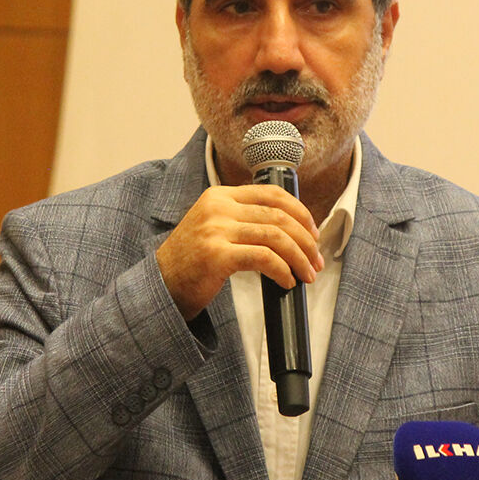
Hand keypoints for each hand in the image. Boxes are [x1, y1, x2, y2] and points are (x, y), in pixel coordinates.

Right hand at [157, 185, 325, 319]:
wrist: (161, 285)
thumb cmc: (192, 262)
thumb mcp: (213, 227)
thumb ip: (242, 219)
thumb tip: (291, 229)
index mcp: (219, 196)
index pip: (271, 193)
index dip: (300, 212)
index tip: (314, 232)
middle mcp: (218, 207)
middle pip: (278, 216)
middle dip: (306, 240)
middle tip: (316, 260)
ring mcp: (216, 230)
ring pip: (276, 236)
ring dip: (299, 258)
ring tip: (308, 274)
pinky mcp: (217, 255)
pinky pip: (264, 258)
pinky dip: (282, 271)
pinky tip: (287, 282)